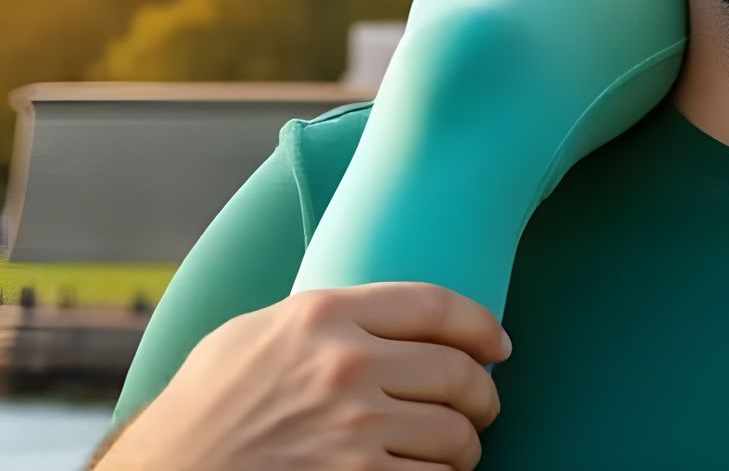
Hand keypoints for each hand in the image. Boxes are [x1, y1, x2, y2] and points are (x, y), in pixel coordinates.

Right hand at [96, 282, 506, 469]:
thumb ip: (320, 317)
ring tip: (460, 448)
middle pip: (456, 371)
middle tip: (485, 403)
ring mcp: (353, 432)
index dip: (480, 325)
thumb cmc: (204, 407)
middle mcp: (347, 367)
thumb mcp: (256, 334)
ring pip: (454, 434)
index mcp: (325, 315)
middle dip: (483, 391)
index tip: (497, 343)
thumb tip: (383, 312)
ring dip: (466, 445)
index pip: (435, 306)